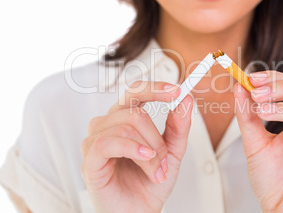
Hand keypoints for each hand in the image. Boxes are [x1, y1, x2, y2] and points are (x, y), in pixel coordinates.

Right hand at [80, 81, 192, 212]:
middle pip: (134, 111)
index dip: (155, 88)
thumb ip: (179, 125)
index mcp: (125, 119)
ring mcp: (96, 141)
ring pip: (126, 127)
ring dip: (150, 152)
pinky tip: (145, 158)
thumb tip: (186, 100)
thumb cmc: (150, 182)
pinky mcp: (90, 159)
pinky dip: (131, 149)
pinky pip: (107, 142)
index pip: (135, 91)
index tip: (177, 92)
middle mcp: (108, 125)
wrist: (140, 212)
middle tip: (165, 159)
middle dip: (157, 138)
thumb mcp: (173, 151)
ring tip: (156, 171)